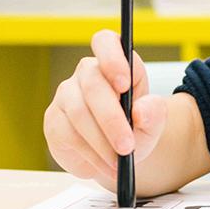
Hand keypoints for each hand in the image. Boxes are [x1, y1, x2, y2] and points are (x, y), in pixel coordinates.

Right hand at [43, 29, 166, 190]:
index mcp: (114, 63)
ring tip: (119, 163)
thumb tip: (142, 110)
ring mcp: (66, 96)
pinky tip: (104, 166)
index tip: (124, 83)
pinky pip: (68, 136)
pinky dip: (89, 155)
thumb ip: (155, 114)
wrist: (120, 152)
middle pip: (93, 87)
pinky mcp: (54, 121)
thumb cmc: (137, 127)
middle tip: (128, 147)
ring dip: (102, 143)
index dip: (112, 58)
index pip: (106, 42)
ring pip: (79, 115)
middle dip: (112, 120)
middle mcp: (86, 74)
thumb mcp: (154, 123)